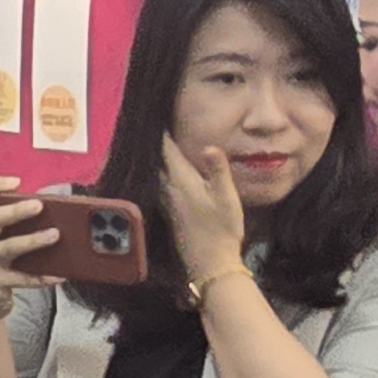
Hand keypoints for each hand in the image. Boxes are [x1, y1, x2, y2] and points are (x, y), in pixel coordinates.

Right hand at [0, 181, 61, 322]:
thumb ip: (8, 227)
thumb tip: (47, 214)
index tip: (16, 181)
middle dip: (16, 211)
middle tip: (39, 206)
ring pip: (9, 247)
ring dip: (34, 240)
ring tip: (55, 235)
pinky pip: (21, 278)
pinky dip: (41, 277)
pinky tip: (58, 275)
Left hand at [162, 135, 249, 290]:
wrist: (210, 263)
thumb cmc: (221, 229)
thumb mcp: (226, 198)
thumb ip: (218, 171)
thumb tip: (209, 146)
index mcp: (181, 181)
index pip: (166, 150)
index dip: (162, 131)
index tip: (156, 114)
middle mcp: (168, 189)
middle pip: (156, 159)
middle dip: (154, 142)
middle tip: (151, 124)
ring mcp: (166, 201)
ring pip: (155, 172)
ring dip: (155, 157)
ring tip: (154, 142)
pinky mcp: (169, 211)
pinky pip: (158, 184)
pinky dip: (158, 172)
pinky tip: (163, 171)